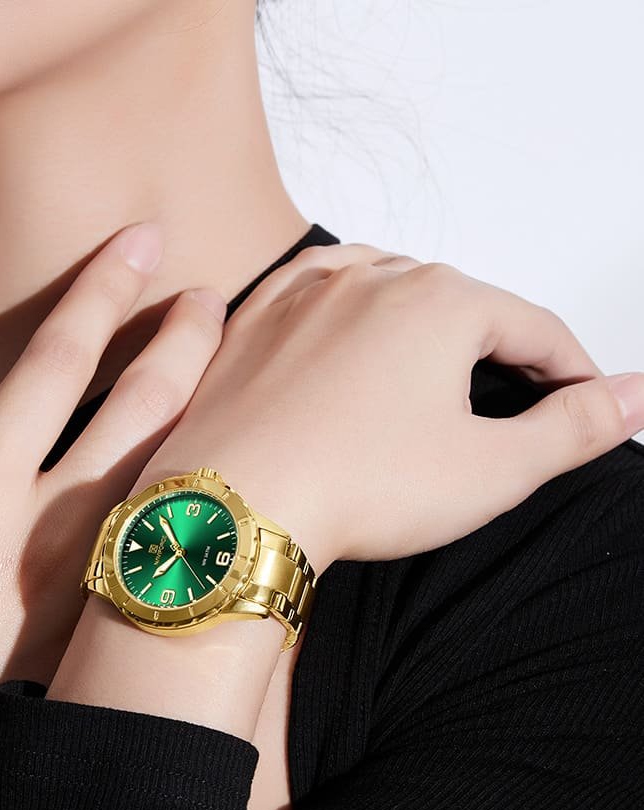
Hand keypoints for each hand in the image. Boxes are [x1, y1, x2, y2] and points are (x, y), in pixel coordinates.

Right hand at [0, 220, 231, 794]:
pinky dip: (189, 505)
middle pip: (137, 412)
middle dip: (181, 341)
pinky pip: (157, 557)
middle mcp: (44, 528)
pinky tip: (209, 479)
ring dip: (202, 412)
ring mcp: (82, 588)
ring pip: (166, 480)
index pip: (56, 363)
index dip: (101, 291)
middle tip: (210, 294)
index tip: (139, 241)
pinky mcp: (93, 639)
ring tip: (227, 368)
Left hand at [132, 243, 643, 572]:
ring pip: (381, 288)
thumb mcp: (491, 469)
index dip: (569, 371)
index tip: (582, 402)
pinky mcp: (248, 323)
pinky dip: (338, 307)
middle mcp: (369, 277)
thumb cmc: (351, 488)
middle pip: (459, 303)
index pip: (533, 328)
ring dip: (416, 319)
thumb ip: (574, 427)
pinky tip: (344, 327)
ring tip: (433, 363)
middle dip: (493, 345)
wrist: (230, 508)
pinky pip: (307, 295)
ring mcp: (300, 295)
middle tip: (511, 395)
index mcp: (441, 300)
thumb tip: (634, 396)